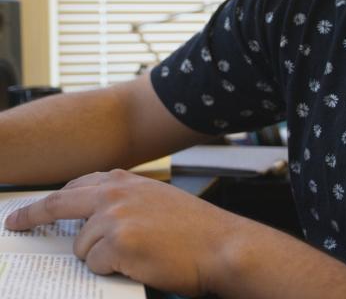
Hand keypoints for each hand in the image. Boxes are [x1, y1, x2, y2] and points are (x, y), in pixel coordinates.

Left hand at [4, 169, 243, 295]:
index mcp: (123, 181)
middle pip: (59, 203)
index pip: (75, 187)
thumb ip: (123, 200)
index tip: (26, 211)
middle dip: (33, 215)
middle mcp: (114, 193)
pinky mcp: (117, 242)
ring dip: (99, 256)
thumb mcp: (155, 199)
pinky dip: (111, 270)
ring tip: (136, 253)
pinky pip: (94, 265)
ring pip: (81, 246)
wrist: (220, 243)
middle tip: (15, 223)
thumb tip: (91, 216)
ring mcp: (114, 216)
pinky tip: (138, 262)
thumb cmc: (192, 227)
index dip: (48, 201)